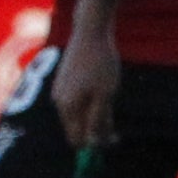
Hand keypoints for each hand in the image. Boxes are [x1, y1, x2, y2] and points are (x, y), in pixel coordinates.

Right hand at [50, 29, 120, 152]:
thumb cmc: (100, 64)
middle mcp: (59, 101)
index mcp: (67, 107)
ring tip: (110, 103)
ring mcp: (60, 90)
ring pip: (78, 115)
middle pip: (76, 128)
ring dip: (93, 118)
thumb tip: (95, 144)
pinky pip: (76, 103)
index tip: (115, 140)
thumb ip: (98, 121)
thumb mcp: (105, 96)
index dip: (95, 145)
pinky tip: (102, 91)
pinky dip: (89, 105)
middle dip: (96, 132)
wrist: (90, 32)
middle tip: (118, 131)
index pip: (76, 139)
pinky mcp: (64, 81)